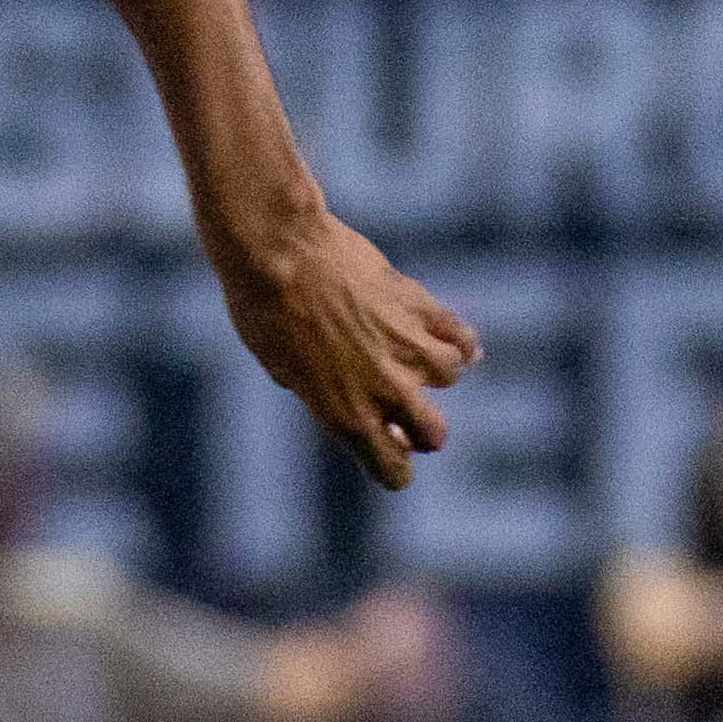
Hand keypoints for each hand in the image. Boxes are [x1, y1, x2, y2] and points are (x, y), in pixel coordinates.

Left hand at [212, 205, 477, 489]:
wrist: (279, 252)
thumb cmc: (261, 307)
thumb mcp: (276, 363)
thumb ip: (311, 386)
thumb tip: (325, 388)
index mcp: (343, 413)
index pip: (392, 469)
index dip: (393, 467)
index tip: (389, 451)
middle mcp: (383, 388)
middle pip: (433, 434)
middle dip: (424, 429)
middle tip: (409, 412)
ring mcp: (406, 347)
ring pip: (450, 376)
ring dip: (437, 370)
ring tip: (415, 355)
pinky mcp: (420, 306)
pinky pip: (461, 335)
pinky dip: (461, 340)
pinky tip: (451, 337)